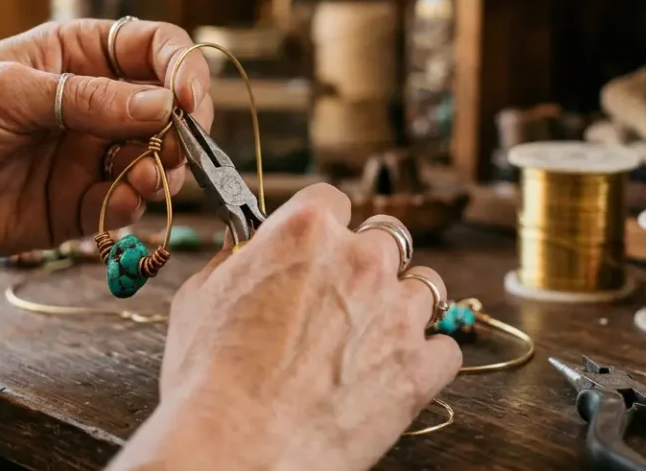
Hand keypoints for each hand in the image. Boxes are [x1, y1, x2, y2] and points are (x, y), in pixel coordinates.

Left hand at [0, 18, 212, 261]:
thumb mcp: (10, 92)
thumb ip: (88, 100)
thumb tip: (163, 106)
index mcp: (77, 55)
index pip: (153, 49)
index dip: (182, 69)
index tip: (189, 100)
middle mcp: (93, 103)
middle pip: (167, 109)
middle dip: (180, 128)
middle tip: (174, 147)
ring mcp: (87, 155)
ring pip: (155, 159)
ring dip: (162, 169)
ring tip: (142, 177)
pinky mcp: (78, 205)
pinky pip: (125, 204)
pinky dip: (135, 203)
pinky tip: (122, 200)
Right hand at [111, 185, 462, 470]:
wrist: (237, 447)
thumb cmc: (208, 378)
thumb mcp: (200, 298)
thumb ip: (232, 261)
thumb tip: (241, 250)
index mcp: (306, 231)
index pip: (331, 199)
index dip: (321, 224)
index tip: (315, 246)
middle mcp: (362, 260)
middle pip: (388, 237)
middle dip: (368, 261)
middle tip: (342, 296)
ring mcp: (398, 312)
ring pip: (426, 285)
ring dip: (403, 304)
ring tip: (372, 335)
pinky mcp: (419, 366)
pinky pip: (445, 348)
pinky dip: (425, 359)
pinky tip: (394, 371)